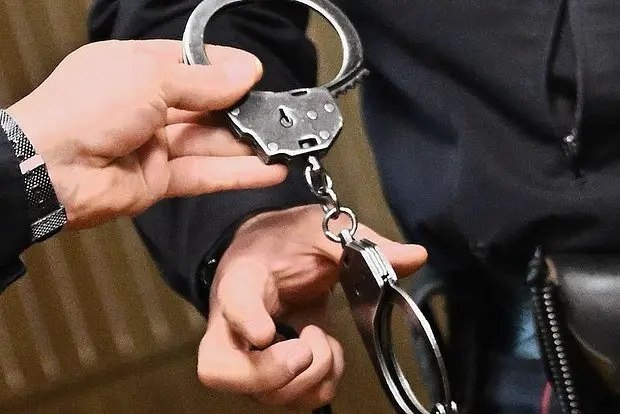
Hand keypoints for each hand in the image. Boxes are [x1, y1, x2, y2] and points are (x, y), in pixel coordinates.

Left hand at [7, 40, 285, 228]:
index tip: (257, 75)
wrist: (49, 169)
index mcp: (138, 69)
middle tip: (279, 116)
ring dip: (247, 147)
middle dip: (243, 112)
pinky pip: (204, 174)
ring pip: (209, 144)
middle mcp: (147, 106)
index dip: (226, 69)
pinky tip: (267, 171)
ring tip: (283, 146)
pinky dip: (237, 174)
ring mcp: (153, 145)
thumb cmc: (82, 109)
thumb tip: (244, 71)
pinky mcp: (159, 180)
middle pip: (206, 107)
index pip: (193, 65)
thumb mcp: (150, 76)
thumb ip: (203, 79)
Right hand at [197, 205, 426, 409]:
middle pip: (221, 370)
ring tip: (322, 338)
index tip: (267, 330)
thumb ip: (360, 243)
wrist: (266, 256)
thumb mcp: (318, 231)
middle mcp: (232, 326)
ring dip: (311, 375)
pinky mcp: (267, 375)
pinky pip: (294, 401)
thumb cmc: (287, 242)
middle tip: (303, 346)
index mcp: (241, 280)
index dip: (245, 322)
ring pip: (267, 395)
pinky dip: (321, 384)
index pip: (232, 304)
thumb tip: (415, 256)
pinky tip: (326, 351)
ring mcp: (247, 357)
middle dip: (271, 372)